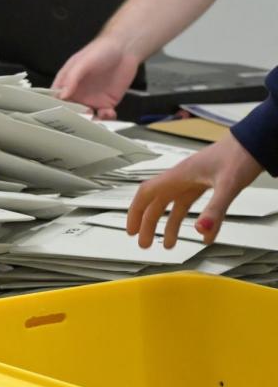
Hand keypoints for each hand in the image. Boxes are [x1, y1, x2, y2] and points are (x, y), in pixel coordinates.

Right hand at [53, 36, 141, 119]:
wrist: (125, 49)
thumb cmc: (100, 51)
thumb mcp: (82, 62)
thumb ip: (72, 78)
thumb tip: (62, 95)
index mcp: (66, 84)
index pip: (55, 99)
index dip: (54, 109)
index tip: (58, 116)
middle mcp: (76, 94)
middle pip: (70, 112)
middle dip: (73, 119)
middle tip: (78, 122)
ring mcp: (91, 100)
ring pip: (86, 118)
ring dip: (89, 122)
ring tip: (94, 120)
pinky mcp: (107, 103)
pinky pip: (103, 116)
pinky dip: (105, 119)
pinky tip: (108, 113)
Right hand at [127, 133, 262, 248]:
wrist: (256, 141)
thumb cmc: (240, 154)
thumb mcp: (228, 184)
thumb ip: (215, 209)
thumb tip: (202, 231)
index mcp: (179, 176)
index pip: (147, 194)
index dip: (136, 212)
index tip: (131, 229)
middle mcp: (182, 178)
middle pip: (157, 203)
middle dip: (149, 224)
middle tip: (146, 243)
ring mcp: (194, 181)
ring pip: (174, 205)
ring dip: (168, 225)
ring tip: (168, 245)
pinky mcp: (206, 184)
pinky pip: (194, 205)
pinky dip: (196, 221)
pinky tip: (204, 235)